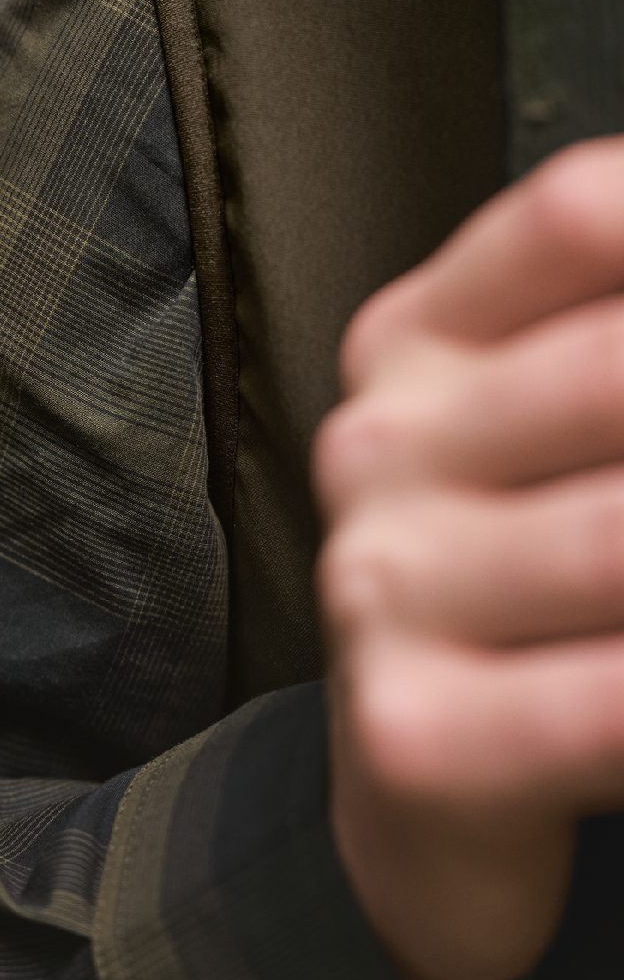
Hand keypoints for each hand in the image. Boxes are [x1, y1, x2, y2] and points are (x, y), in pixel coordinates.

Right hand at [312, 136, 623, 979]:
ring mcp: (381, 584)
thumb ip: (613, 332)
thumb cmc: (522, 562)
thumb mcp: (551, 419)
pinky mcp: (411, 729)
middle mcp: (379, 447)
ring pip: (622, 548)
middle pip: (611, 374)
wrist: (427, 759)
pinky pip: (611, 708)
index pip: (574, 219)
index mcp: (414, 344)